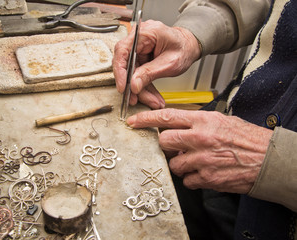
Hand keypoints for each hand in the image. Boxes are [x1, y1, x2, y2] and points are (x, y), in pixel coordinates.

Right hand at [113, 20, 200, 108]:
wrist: (189, 47)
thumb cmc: (184, 48)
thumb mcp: (170, 63)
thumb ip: (150, 73)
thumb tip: (133, 84)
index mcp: (145, 32)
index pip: (123, 50)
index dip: (120, 71)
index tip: (123, 87)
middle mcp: (138, 38)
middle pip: (125, 64)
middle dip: (132, 85)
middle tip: (136, 99)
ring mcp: (138, 48)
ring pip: (131, 73)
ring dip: (140, 90)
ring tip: (151, 101)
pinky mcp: (139, 58)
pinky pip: (137, 74)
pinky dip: (144, 87)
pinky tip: (151, 97)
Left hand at [126, 109, 272, 193]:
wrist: (267, 159)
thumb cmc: (246, 138)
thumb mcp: (221, 120)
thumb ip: (196, 122)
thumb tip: (177, 126)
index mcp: (203, 121)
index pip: (167, 116)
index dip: (146, 118)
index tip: (134, 121)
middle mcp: (200, 139)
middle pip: (164, 141)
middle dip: (165, 145)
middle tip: (174, 147)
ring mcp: (202, 160)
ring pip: (173, 164)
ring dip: (180, 163)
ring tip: (196, 160)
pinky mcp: (206, 178)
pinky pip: (187, 180)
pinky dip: (192, 177)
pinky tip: (204, 171)